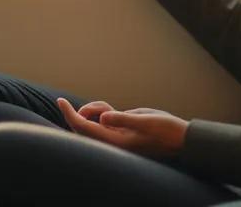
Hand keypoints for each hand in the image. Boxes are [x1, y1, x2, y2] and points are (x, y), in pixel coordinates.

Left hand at [56, 97, 187, 160]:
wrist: (180, 138)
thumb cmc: (166, 131)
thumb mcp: (146, 122)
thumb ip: (124, 120)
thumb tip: (102, 118)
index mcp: (115, 141)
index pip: (84, 128)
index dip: (70, 114)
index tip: (60, 100)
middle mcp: (112, 141)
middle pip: (82, 127)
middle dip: (77, 113)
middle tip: (68, 102)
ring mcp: (115, 136)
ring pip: (92, 121)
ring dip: (92, 110)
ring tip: (106, 107)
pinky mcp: (120, 131)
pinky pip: (102, 120)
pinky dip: (100, 111)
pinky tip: (108, 109)